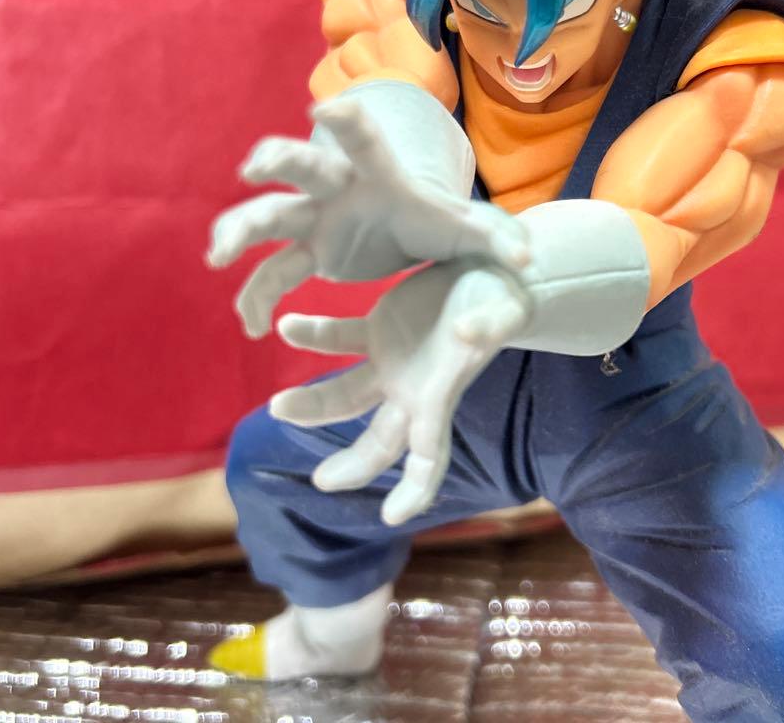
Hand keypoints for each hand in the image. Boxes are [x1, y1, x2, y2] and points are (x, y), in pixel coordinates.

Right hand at [207, 97, 528, 337]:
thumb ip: (496, 240)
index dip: (346, 124)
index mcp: (381, 174)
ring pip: (269, 217)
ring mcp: (317, 219)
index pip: (363, 140)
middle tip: (254, 168)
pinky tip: (253, 328)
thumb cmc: (439, 219)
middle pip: (302, 167)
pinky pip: (272, 273)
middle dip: (278, 161)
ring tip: (218, 258)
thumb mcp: (469, 230)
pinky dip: (257, 298)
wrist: (412, 227)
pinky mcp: (307, 252)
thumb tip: (528, 260)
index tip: (323, 111)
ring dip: (241, 231)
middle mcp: (340, 189)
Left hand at [269, 260, 530, 525]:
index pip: (430, 456)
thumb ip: (490, 325)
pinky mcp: (380, 329)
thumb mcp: (505, 310)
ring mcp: (392, 362)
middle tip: (322, 480)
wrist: (492, 267)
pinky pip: (338, 340)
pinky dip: (313, 336)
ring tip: (277, 405)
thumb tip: (467, 332)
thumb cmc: (505, 297)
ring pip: (344, 396)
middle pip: (377, 444)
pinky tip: (288, 325)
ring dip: (312, 405)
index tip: (392, 516)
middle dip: (351, 466)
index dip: (415, 489)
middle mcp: (412, 389)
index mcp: (441, 395)